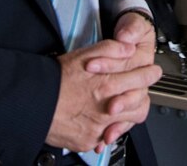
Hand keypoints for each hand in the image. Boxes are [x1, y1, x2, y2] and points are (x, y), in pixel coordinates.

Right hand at [45, 38, 162, 151]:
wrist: (34, 101)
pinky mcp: (89, 139)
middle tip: (140, 90)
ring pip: (126, 123)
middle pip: (140, 104)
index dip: (150, 73)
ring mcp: (99, 126)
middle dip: (142, 95)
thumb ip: (111, 49)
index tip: (152, 72)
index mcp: (109, 83)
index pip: (142, 78)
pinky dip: (107, 128)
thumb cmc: (56, 78)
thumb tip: (129, 47)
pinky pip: (106, 137)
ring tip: (120, 105)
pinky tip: (101, 120)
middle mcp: (107, 107)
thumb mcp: (84, 53)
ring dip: (127, 114)